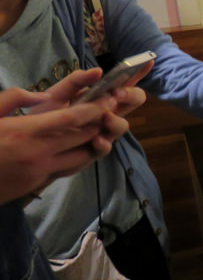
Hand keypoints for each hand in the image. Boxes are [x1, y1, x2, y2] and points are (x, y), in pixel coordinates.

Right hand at [0, 85, 122, 203]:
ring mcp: (39, 171)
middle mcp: (38, 153)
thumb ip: (13, 98)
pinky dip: (79, 157)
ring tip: (103, 128)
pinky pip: (68, 169)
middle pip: (83, 136)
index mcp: (24, 131)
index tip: (108, 99)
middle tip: (113, 110)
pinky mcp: (37, 184)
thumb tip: (43, 95)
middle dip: (101, 122)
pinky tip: (82, 147)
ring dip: (95, 142)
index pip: (72, 118)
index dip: (95, 108)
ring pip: (82, 157)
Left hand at [33, 68, 147, 152]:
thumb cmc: (46, 115)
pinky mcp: (94, 149)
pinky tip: (96, 139)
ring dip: (117, 120)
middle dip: (131, 95)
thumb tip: (98, 70)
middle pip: (134, 102)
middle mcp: (108, 112)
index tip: (148, 61)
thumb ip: (76, 80)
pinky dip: (103, 143)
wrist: (29, 142)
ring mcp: (103, 131)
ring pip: (123, 125)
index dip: (138, 72)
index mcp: (102, 97)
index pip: (126, 83)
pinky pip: (106, 148)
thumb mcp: (57, 93)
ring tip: (104, 117)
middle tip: (117, 93)